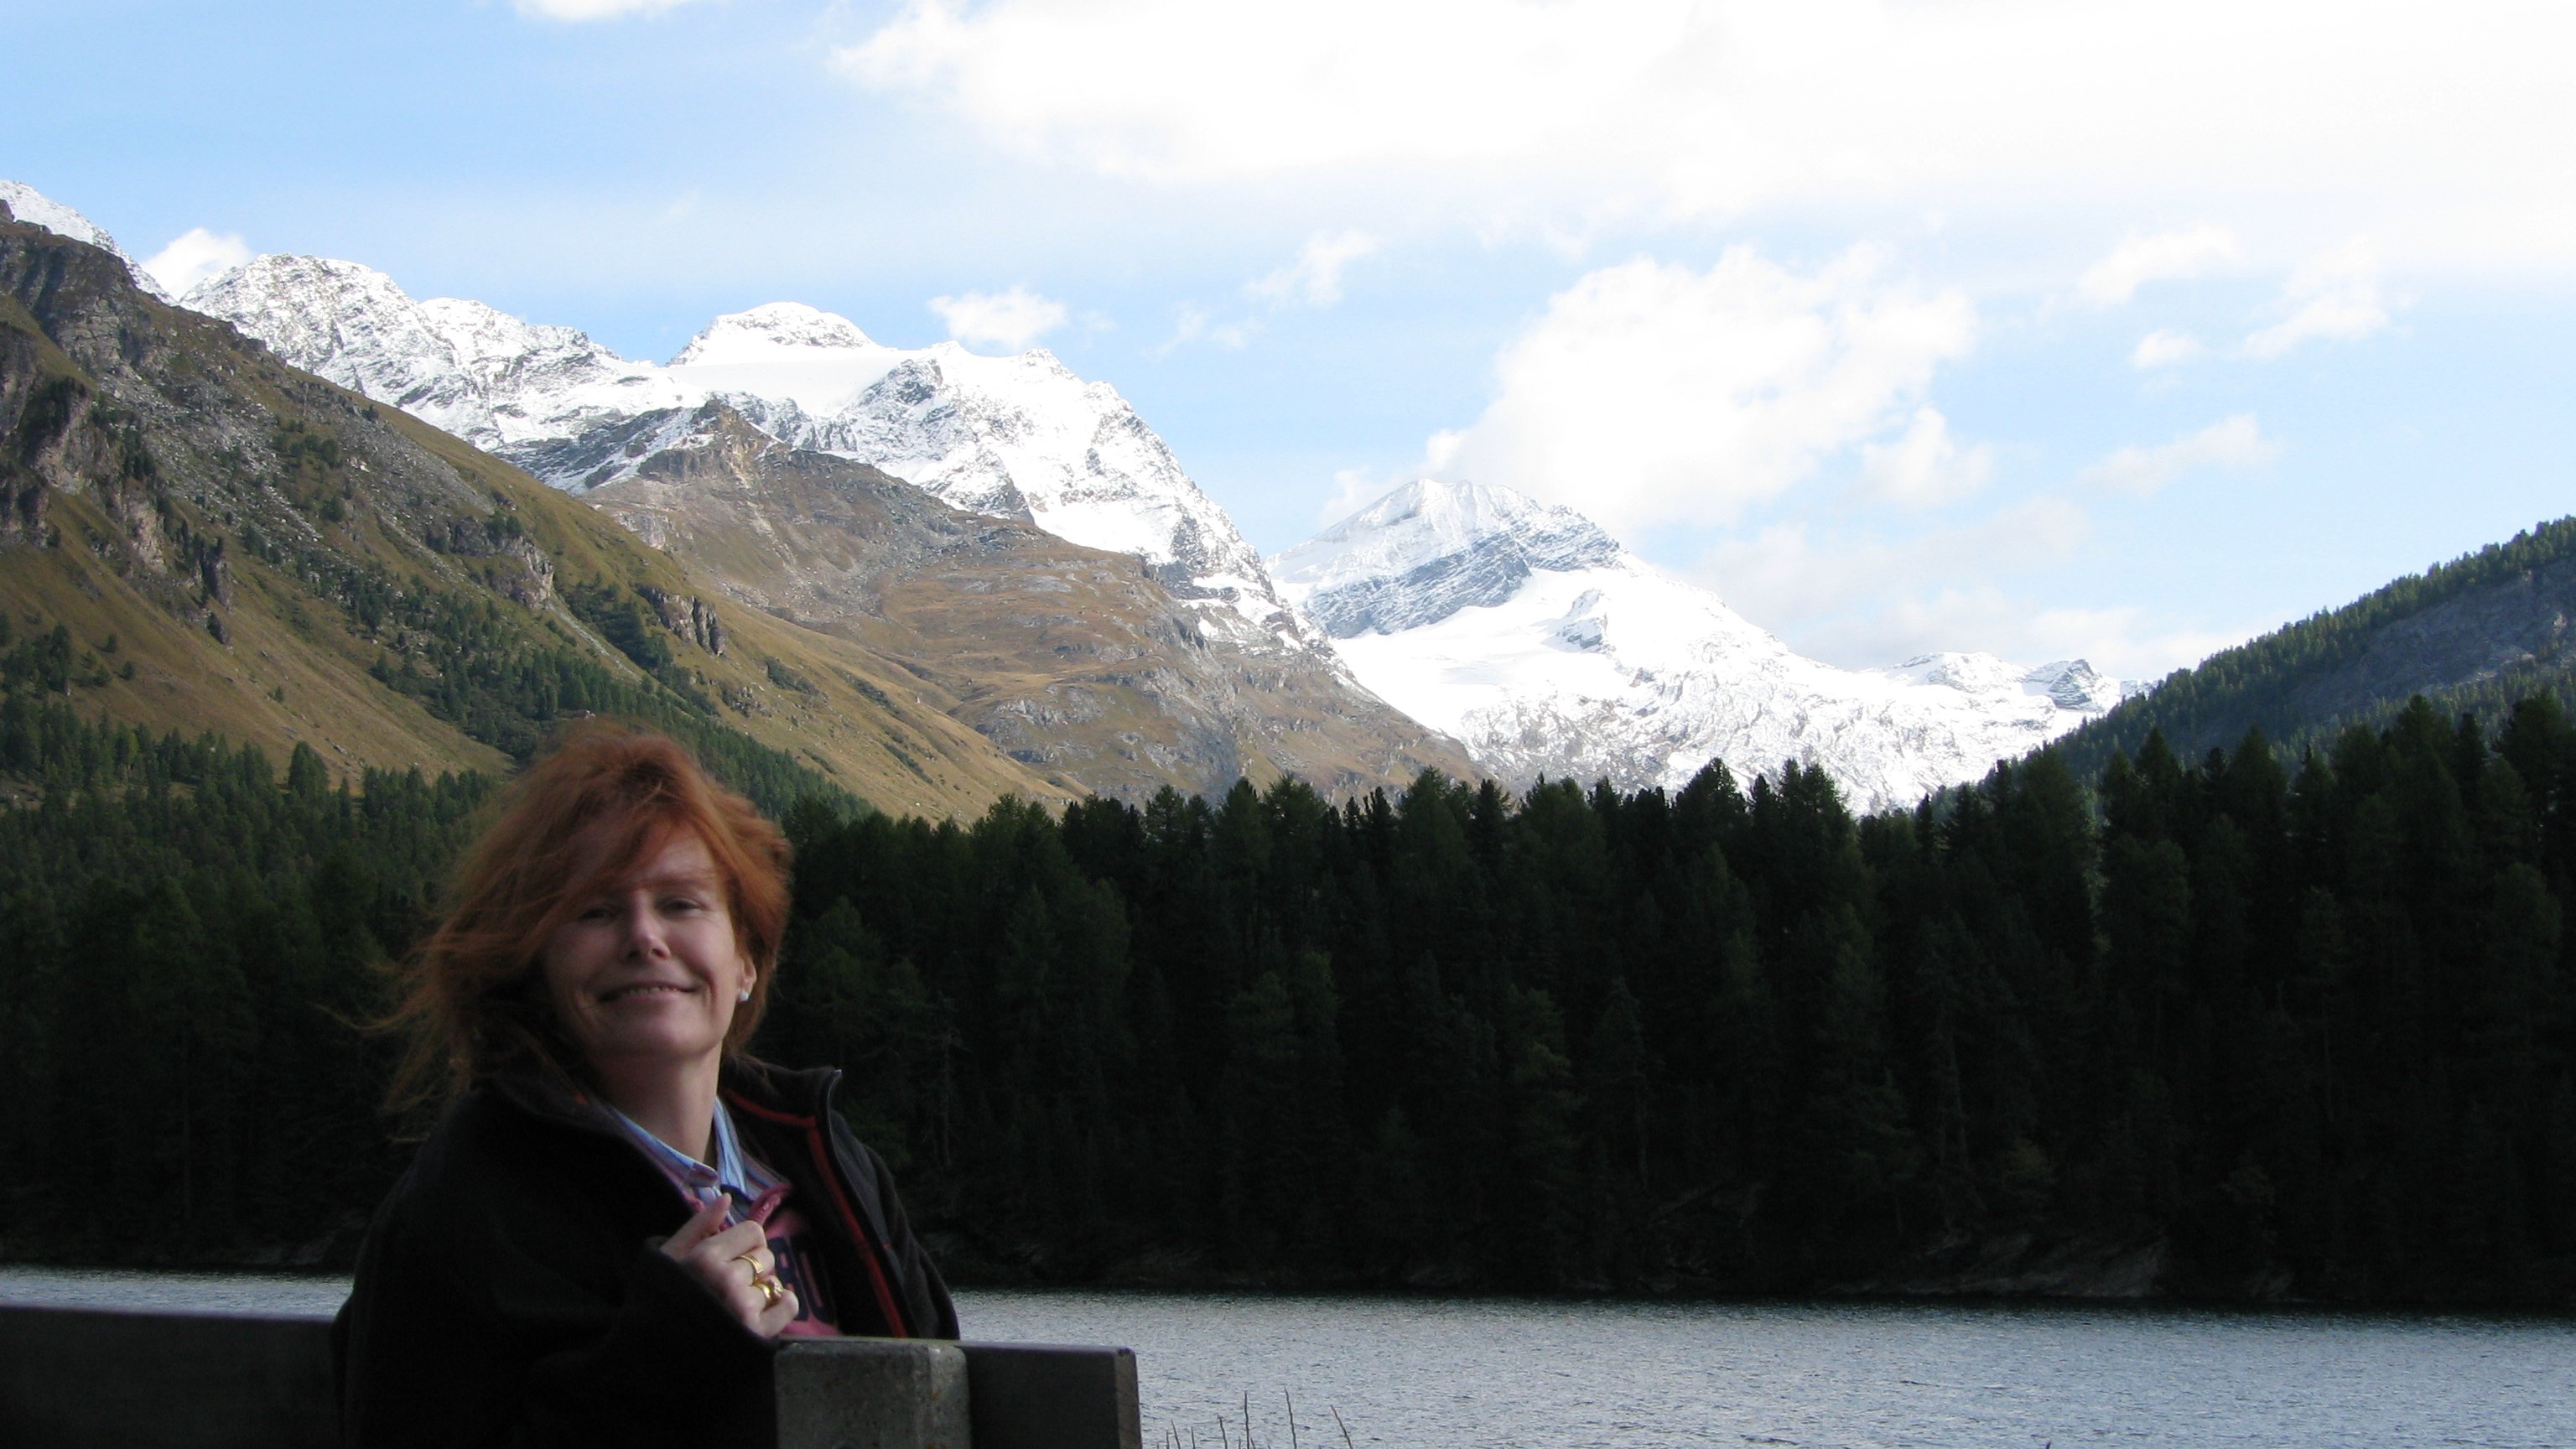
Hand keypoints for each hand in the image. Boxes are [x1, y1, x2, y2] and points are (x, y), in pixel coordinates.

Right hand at [660, 1197, 799, 1337]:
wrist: (654, 1354)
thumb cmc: (659, 1301)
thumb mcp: (669, 1258)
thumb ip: (698, 1226)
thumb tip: (725, 1198)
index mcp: (706, 1257)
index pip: (753, 1232)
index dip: (744, 1243)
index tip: (731, 1257)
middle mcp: (728, 1279)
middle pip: (765, 1256)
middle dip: (752, 1267)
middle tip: (731, 1284)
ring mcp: (744, 1307)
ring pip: (773, 1282)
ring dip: (760, 1290)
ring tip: (737, 1303)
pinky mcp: (757, 1333)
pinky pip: (789, 1307)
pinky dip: (784, 1305)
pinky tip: (768, 1309)